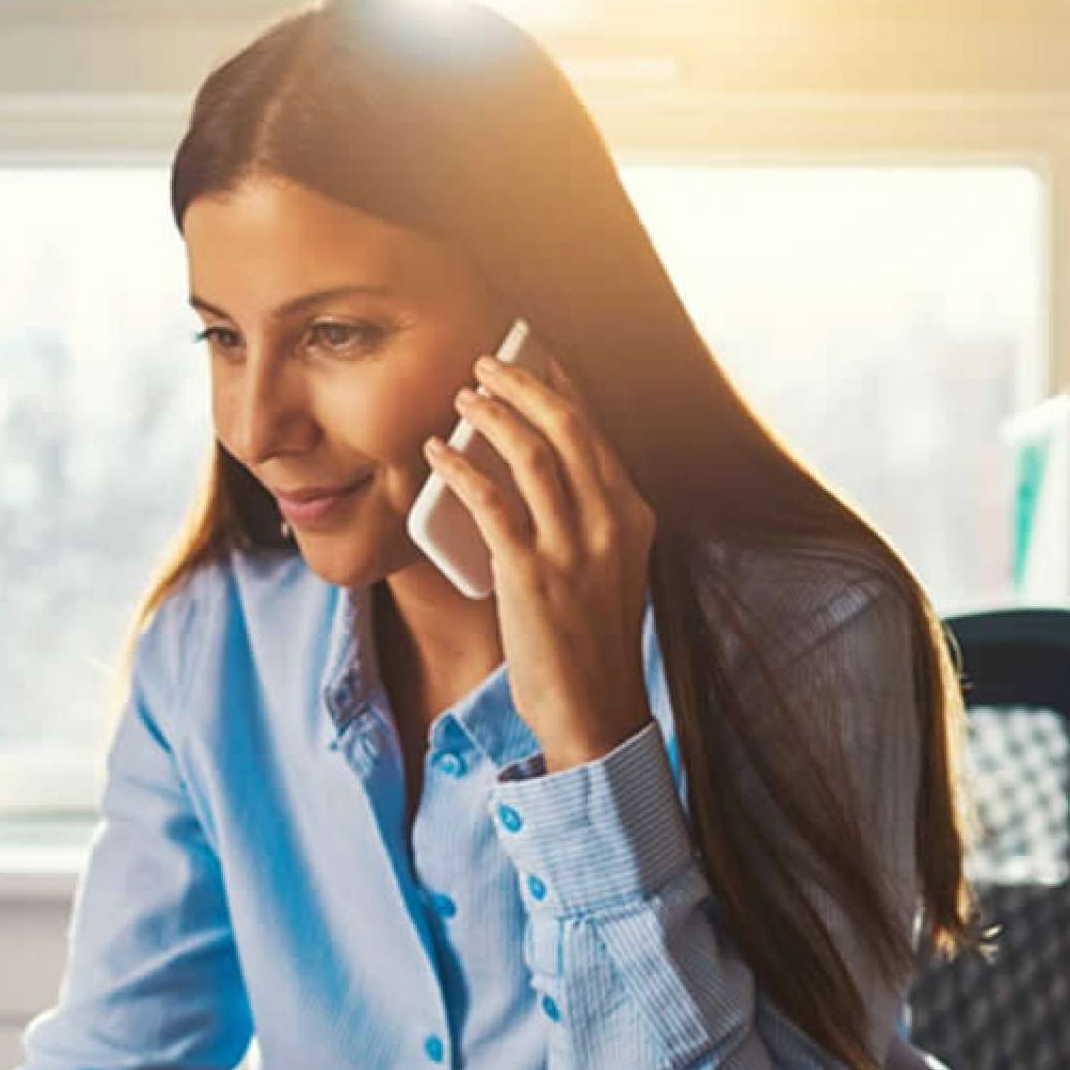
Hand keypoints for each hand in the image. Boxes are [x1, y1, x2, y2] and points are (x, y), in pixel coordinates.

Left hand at [422, 350, 654, 771]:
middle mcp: (610, 523)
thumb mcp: (609, 572)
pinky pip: (490, 503)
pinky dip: (460, 469)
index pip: (596, 432)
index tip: (534, 357)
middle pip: (568, 427)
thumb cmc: (592, 646)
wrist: (595, 712)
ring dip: (491, 414)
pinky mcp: (532, 574)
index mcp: (633, 517)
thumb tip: (540, 478)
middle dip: (525, 383)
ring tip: (462, 395)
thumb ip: (588, 524)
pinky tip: (436, 453)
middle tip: (488, 361)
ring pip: (531, 454)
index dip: (560, 387)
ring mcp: (573, 548)